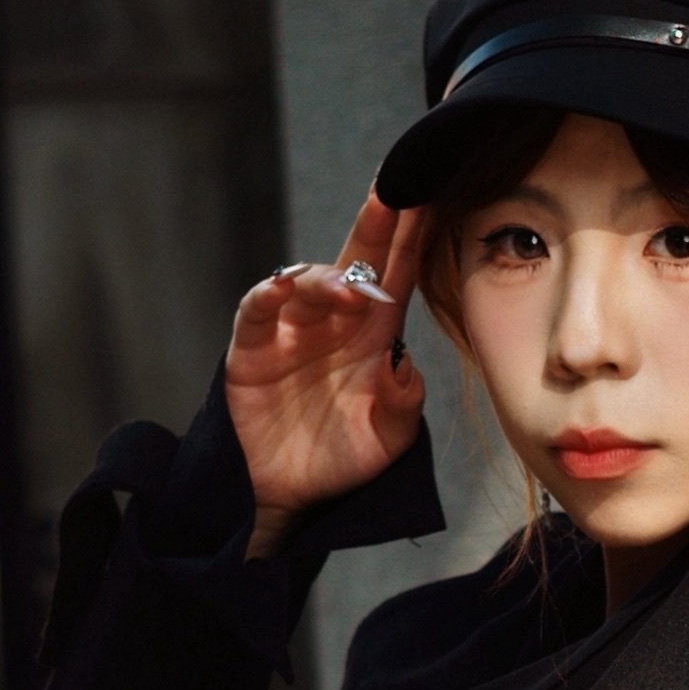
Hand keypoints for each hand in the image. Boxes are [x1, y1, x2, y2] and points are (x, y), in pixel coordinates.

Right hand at [229, 187, 425, 550]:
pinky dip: (266, 296)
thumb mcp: (387, 440)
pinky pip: (257, 311)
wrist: (289, 494)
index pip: (400, 273)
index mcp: (377, 333)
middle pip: (357, 260)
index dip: (414, 236)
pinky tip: (282, 288)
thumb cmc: (343, 457)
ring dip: (330, 279)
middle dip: (376, 225)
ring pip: (309, 283)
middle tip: (393, 195)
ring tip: (352, 290)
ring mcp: (292, 329)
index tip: (435, 197)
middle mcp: (336, 320)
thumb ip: (403, 405)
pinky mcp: (253, 347)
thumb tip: (403, 367)